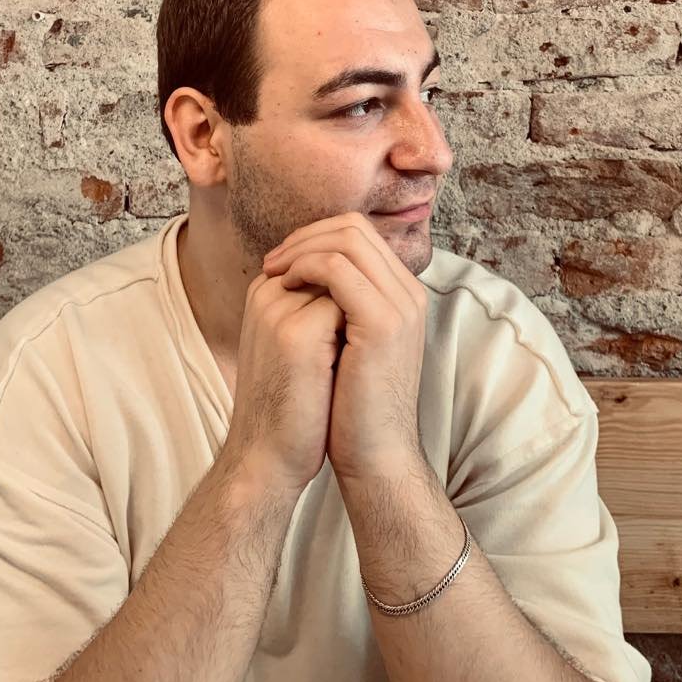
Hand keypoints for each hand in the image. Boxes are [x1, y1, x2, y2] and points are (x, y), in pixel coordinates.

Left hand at [262, 212, 426, 482]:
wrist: (374, 454)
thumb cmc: (352, 403)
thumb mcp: (346, 342)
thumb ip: (337, 304)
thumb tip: (303, 272)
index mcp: (402, 294)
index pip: (359, 233)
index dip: (315, 237)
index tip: (282, 261)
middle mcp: (408, 292)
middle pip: (354, 227)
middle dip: (306, 236)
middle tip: (274, 262)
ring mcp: (400, 305)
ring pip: (346, 239)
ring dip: (301, 249)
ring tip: (274, 274)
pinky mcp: (383, 323)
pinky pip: (337, 269)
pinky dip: (304, 269)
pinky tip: (284, 288)